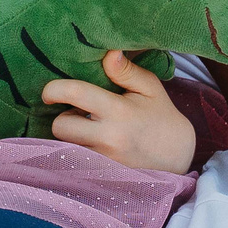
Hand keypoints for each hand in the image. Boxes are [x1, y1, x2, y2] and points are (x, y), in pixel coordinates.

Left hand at [43, 54, 197, 173]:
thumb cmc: (160, 116)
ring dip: (72, 136)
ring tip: (91, 130)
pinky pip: (74, 161)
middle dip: (64, 117)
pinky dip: (79, 151)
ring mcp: (103, 160)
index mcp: (119, 111)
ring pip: (65, 146)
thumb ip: (126, 70)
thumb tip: (109, 52)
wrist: (176, 156)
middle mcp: (108, 138)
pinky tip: (95, 145)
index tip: (50, 92)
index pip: (75, 94)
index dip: (55, 89)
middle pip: (60, 126)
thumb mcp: (149, 87)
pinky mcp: (101, 175)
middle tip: (79, 113)